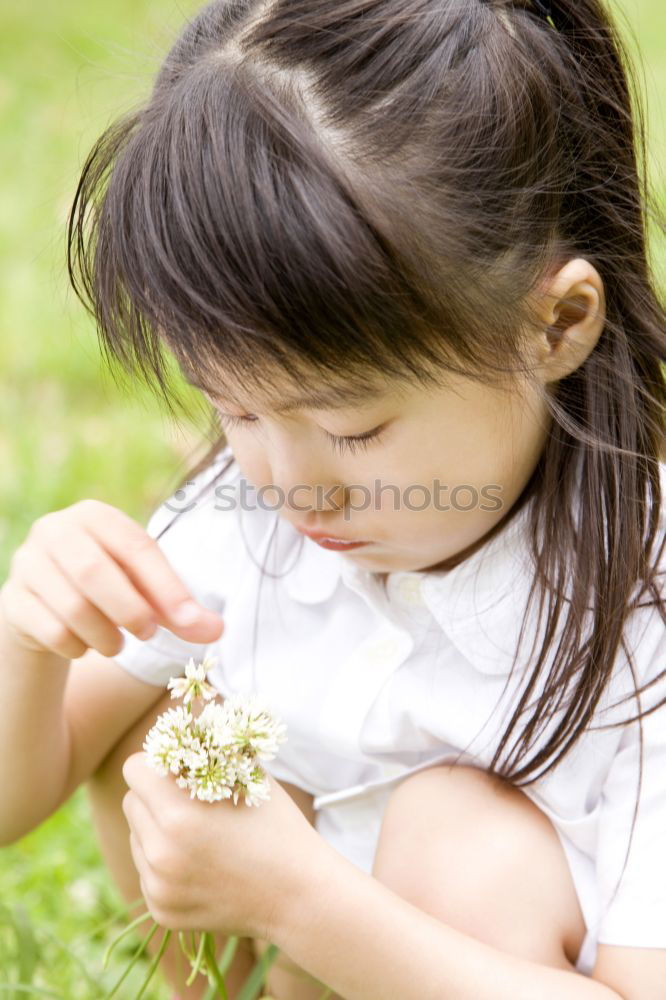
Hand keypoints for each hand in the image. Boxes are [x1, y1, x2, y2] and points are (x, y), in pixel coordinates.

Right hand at [0, 499, 222, 659]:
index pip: (136, 546)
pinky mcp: (13, 600)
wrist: (46, 610)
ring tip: (117, 644)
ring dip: (105, 636)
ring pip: (71, 606)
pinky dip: (77, 647)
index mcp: (96, 515)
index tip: (188, 621)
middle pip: (94, 571)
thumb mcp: (148, 594)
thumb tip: (218, 631)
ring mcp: (27, 563)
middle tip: (149, 633)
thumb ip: (182, 611)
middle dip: (129, 609)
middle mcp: (55, 529)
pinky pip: (50, 631)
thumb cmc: (109, 592)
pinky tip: (85, 646)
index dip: (166, 586)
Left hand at [121, 751, 322, 939]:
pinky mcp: (161, 910)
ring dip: (157, 829)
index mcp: (179, 815)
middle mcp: (161, 853)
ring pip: (137, 836)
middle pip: (131, 801)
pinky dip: (165, 863)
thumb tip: (183, 721)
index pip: (134, 769)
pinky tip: (201, 864)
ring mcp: (159, 887)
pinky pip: (147, 870)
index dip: (156, 762)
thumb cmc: (276, 825)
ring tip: (200, 835)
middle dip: (154, 795)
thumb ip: (208, 750)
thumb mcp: (247, 776)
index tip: (175, 768)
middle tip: (188, 800)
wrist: (298, 894)